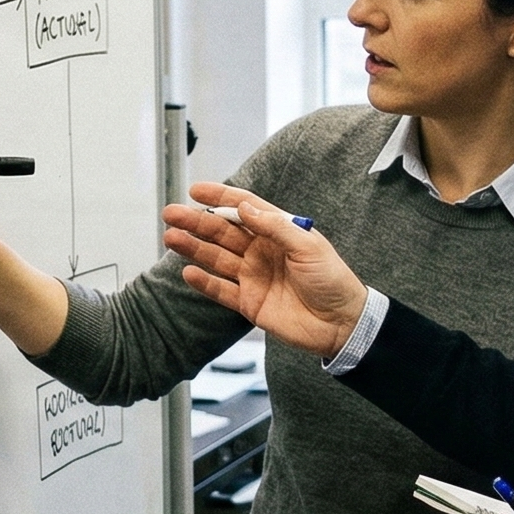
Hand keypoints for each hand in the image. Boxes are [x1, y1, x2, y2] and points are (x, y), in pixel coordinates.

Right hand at [161, 182, 367, 359]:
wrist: (342, 323)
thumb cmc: (333, 280)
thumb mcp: (308, 246)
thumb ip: (275, 227)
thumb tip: (245, 209)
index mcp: (278, 232)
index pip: (244, 209)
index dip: (220, 198)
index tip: (196, 190)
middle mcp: (261, 251)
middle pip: (223, 232)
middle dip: (196, 221)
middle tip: (172, 213)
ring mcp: (253, 277)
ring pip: (216, 258)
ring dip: (194, 248)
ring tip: (171, 237)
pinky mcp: (250, 302)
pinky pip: (221, 290)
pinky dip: (204, 282)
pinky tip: (188, 272)